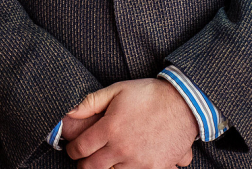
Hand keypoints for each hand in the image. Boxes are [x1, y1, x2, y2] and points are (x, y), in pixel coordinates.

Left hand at [62, 78, 195, 168]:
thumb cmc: (148, 95)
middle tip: (85, 159)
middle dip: (83, 164)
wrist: (184, 105)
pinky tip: (126, 163)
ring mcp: (138, 162)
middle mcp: (121, 148)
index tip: (73, 149)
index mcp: (110, 128)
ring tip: (105, 160)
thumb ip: (90, 102)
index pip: (80, 149)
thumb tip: (68, 112)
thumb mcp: (117, 91)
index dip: (72, 150)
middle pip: (91, 167)